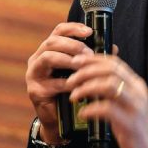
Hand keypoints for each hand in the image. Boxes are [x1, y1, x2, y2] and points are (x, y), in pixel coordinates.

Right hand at [25, 22, 92, 143]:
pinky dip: (67, 83)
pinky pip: (52, 82)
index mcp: (50, 49)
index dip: (73, 28)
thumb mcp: (83, 70)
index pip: (59, 31)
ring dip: (67, 59)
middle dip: (72, 45)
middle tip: (88, 53)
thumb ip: (94, 59)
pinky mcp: (34, 90)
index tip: (89, 31)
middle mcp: (38, 58)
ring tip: (82, 65)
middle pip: (52, 41)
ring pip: (48, 57)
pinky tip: (78, 86)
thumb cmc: (71, 90)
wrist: (59, 118)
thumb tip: (114, 48)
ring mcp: (34, 73)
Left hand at [66, 51, 147, 147]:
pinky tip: (83, 113)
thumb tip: (91, 78)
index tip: (77, 62)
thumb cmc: (135, 128)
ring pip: (109, 85)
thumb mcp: (126, 104)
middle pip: (110, 70)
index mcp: (136, 85)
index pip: (114, 62)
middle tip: (71, 80)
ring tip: (75, 95)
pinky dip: (91, 109)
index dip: (93, 60)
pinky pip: (108, 109)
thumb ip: (114, 90)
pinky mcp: (130, 123)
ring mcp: (135, 107)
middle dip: (86, 72)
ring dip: (87, 88)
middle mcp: (137, 92)